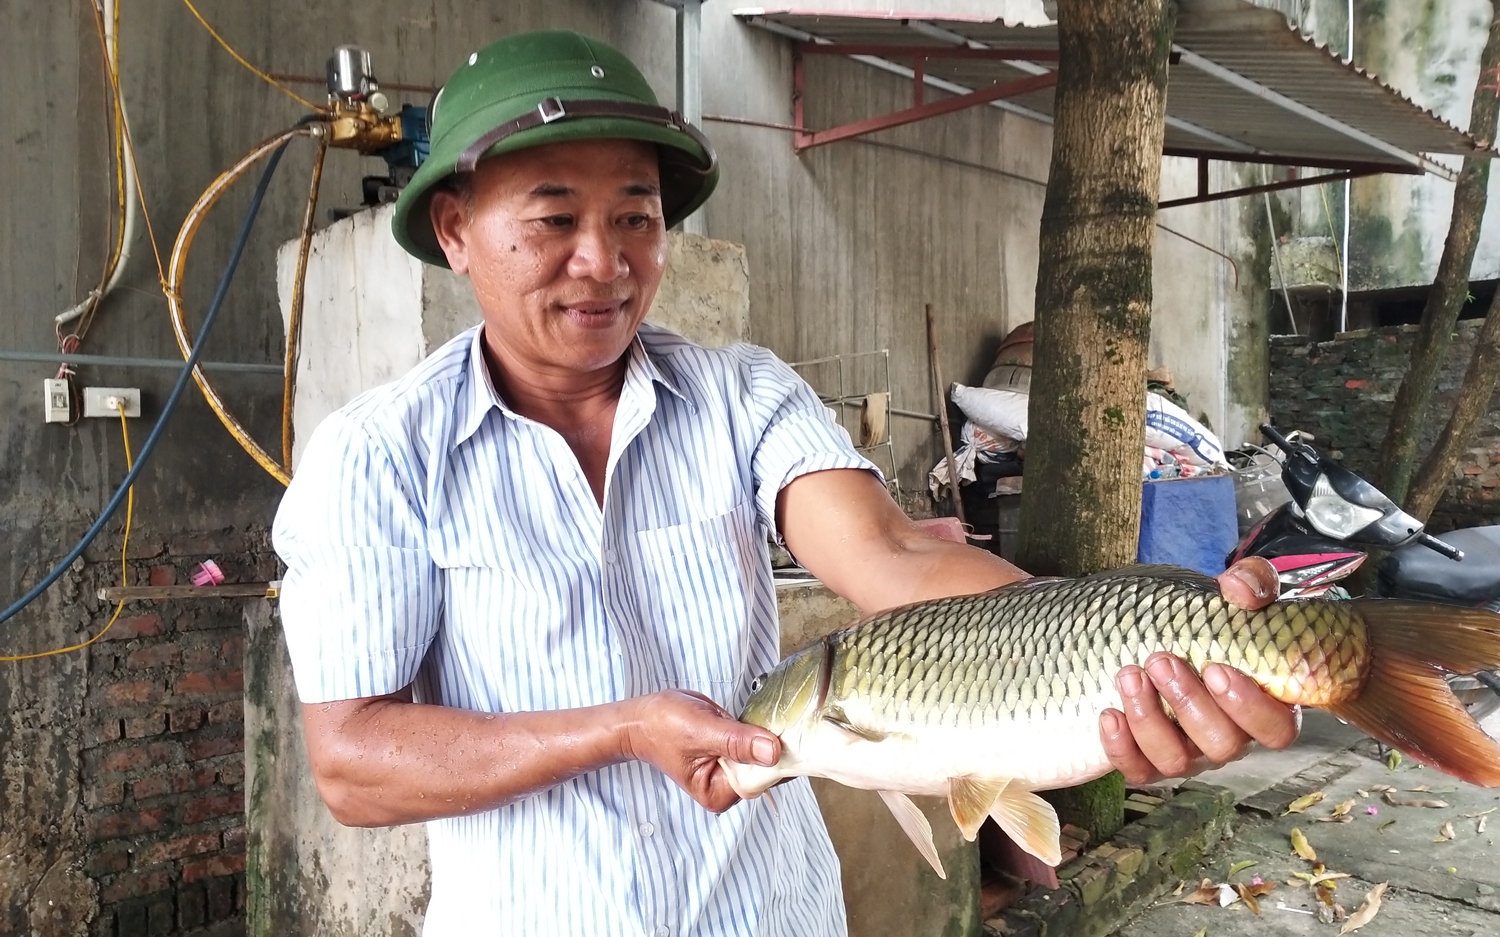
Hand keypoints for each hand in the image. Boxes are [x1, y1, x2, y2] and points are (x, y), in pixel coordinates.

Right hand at [621, 689, 780, 811]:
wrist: (642, 718)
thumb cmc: (661, 726)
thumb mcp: (700, 730)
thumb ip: (736, 742)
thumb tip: (772, 752)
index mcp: (718, 793)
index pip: (763, 779)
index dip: (778, 756)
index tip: (788, 732)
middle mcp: (727, 787)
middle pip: (767, 768)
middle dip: (773, 742)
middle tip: (776, 716)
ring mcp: (731, 770)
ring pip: (765, 753)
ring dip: (766, 733)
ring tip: (762, 715)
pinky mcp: (732, 753)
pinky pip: (755, 742)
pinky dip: (758, 729)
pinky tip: (754, 717)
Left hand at [1099, 557, 1300, 782]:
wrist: (1158, 631)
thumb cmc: (1209, 619)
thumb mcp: (1236, 593)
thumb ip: (1252, 583)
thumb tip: (1237, 589)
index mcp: (1262, 706)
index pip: (1276, 730)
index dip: (1249, 708)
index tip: (1215, 668)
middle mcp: (1229, 736)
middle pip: (1223, 745)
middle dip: (1188, 704)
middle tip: (1159, 661)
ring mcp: (1189, 753)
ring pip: (1177, 760)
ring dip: (1150, 720)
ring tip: (1128, 675)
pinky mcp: (1149, 761)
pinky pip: (1138, 771)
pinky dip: (1121, 747)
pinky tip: (1108, 713)